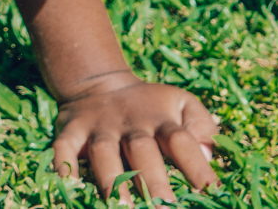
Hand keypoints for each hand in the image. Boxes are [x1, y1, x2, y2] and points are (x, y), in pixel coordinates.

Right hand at [52, 71, 218, 201]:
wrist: (99, 81)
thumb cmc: (150, 104)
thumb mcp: (181, 103)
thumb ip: (201, 125)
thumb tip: (208, 153)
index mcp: (161, 119)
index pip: (181, 142)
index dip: (197, 166)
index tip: (212, 192)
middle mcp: (131, 123)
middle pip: (143, 151)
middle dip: (154, 182)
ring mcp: (99, 127)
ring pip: (105, 153)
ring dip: (112, 181)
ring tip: (123, 208)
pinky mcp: (72, 130)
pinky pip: (64, 147)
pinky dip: (64, 164)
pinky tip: (69, 184)